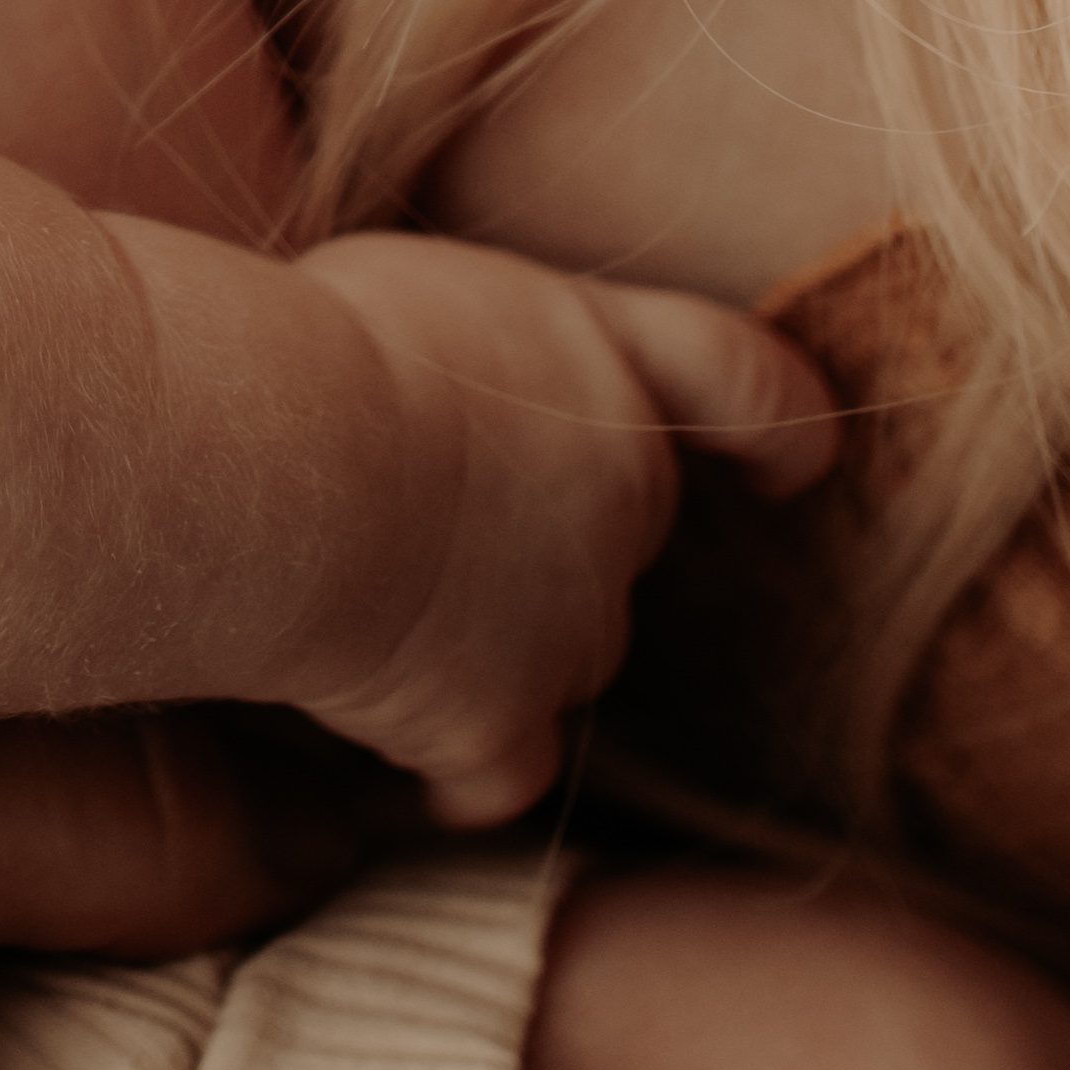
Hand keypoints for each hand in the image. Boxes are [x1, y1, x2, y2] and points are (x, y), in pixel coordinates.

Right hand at [292, 241, 832, 821]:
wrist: (280, 461)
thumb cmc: (314, 345)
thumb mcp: (420, 294)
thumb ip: (486, 349)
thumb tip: (453, 395)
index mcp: (603, 361)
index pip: (743, 383)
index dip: (779, 426)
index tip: (790, 462)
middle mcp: (623, 493)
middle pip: (625, 528)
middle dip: (547, 531)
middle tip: (423, 515)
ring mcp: (573, 621)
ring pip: (562, 650)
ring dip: (487, 641)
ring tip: (366, 612)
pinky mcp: (498, 719)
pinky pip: (500, 774)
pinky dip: (464, 774)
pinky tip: (413, 776)